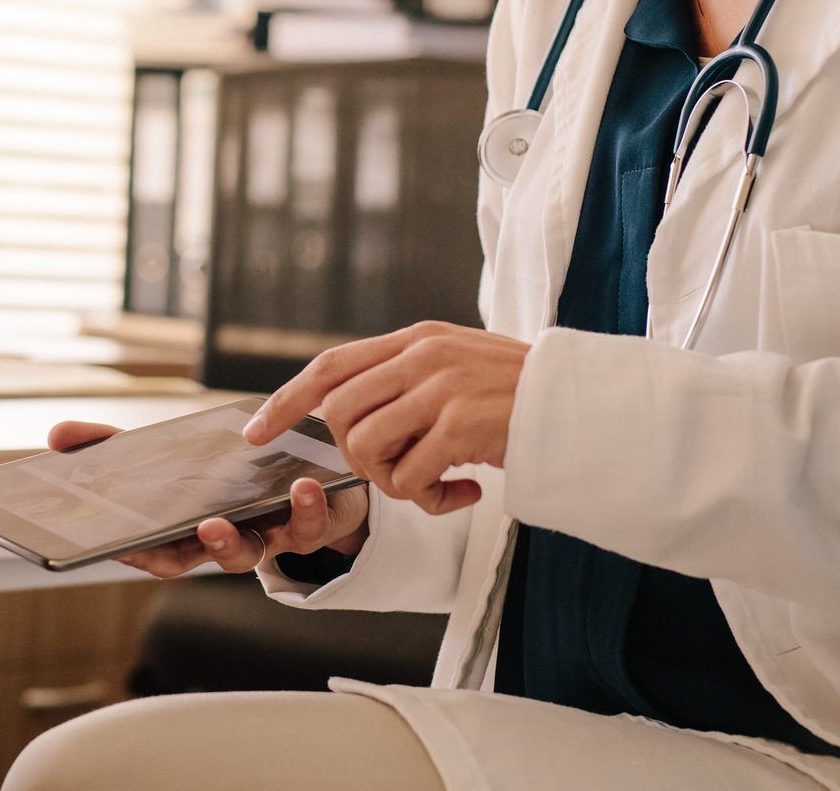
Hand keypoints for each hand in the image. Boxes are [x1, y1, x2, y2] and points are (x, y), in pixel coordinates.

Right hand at [44, 421, 369, 577]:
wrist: (305, 475)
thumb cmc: (223, 472)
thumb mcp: (167, 453)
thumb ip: (109, 445)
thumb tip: (57, 435)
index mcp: (186, 530)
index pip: (156, 552)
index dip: (138, 552)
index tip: (119, 542)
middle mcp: (223, 540)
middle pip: (205, 557)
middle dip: (202, 546)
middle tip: (201, 526)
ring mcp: (265, 536)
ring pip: (255, 550)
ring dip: (247, 535)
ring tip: (236, 512)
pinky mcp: (308, 524)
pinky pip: (310, 527)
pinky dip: (307, 507)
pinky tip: (304, 484)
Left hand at [242, 322, 529, 515]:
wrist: (583, 402)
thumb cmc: (520, 395)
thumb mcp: (458, 366)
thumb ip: (408, 378)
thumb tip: (349, 415)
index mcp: (417, 338)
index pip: (331, 365)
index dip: (287, 400)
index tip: (257, 432)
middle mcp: (424, 354)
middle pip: (339, 414)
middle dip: (353, 458)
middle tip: (395, 472)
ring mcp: (442, 386)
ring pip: (367, 449)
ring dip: (392, 483)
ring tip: (434, 485)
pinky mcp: (462, 423)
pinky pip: (410, 478)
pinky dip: (429, 501)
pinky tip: (464, 494)